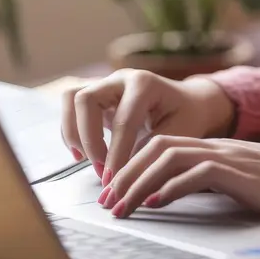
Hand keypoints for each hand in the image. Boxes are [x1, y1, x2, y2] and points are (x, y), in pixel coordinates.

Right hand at [60, 70, 235, 184]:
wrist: (188, 102)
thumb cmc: (187, 116)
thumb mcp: (179, 134)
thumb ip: (150, 150)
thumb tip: (123, 173)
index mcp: (144, 83)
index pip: (122, 120)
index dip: (115, 153)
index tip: (113, 179)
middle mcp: (120, 78)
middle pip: (85, 100)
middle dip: (89, 140)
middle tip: (101, 170)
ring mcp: (106, 84)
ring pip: (72, 99)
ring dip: (74, 133)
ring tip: (87, 161)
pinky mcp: (97, 96)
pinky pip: (71, 108)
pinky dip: (71, 132)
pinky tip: (81, 156)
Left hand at [97, 137, 259, 220]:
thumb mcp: (244, 181)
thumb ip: (213, 181)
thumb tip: (176, 195)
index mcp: (217, 147)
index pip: (161, 145)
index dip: (131, 166)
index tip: (113, 192)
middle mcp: (218, 146)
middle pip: (156, 147)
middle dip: (125, 174)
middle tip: (107, 203)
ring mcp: (230, 157)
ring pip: (169, 156)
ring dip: (139, 183)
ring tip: (123, 207)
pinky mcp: (243, 172)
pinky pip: (198, 173)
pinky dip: (172, 187)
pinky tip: (159, 202)